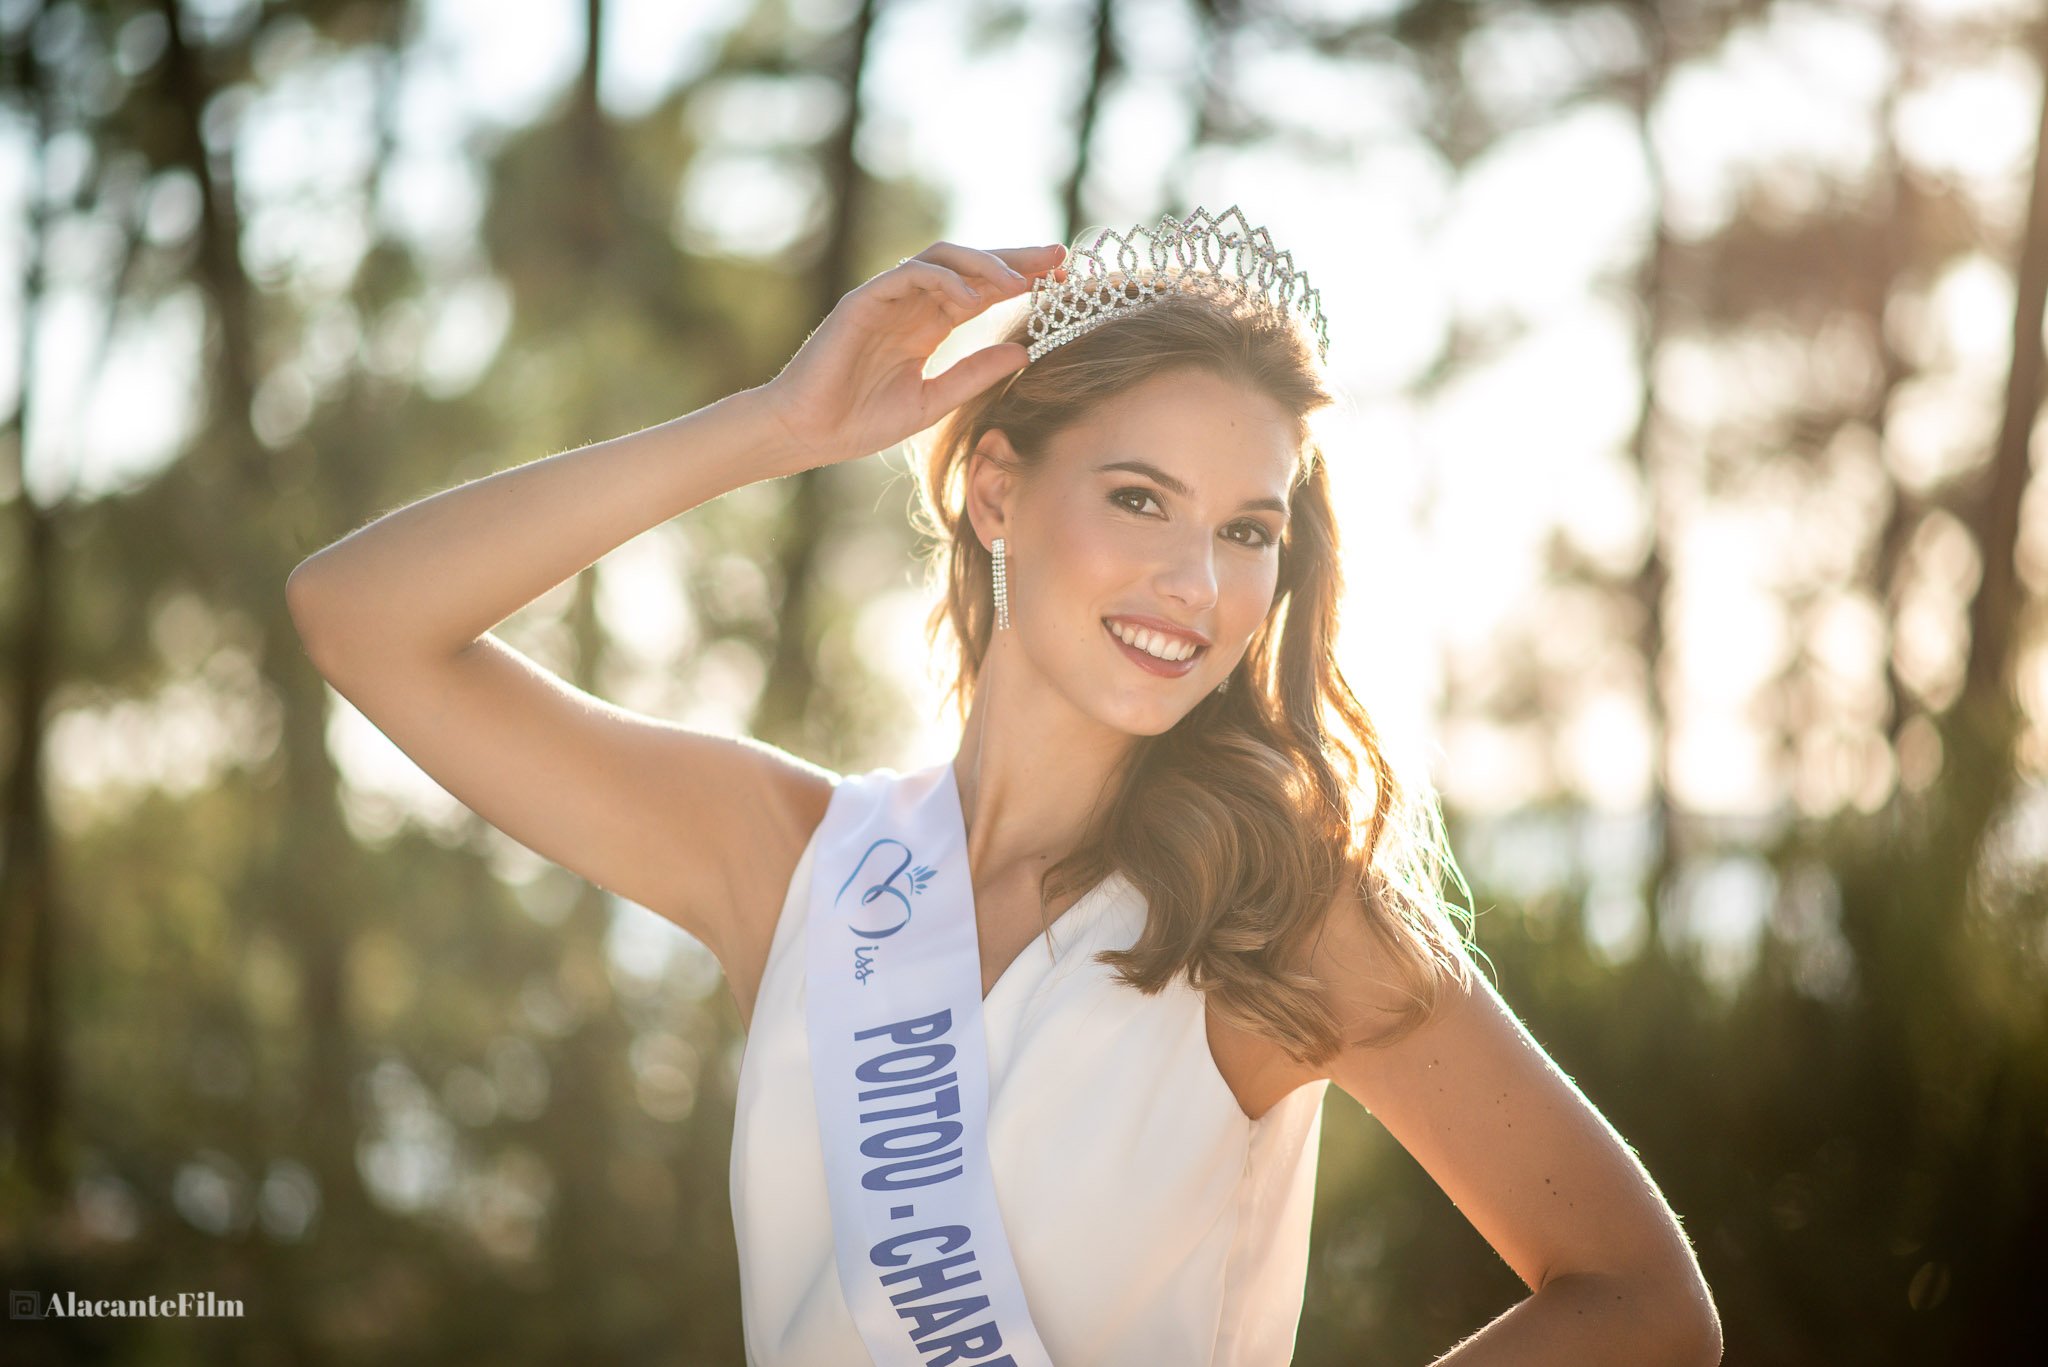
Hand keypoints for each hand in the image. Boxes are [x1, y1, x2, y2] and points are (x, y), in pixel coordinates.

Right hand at [758, 241, 1068, 472]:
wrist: (806, 433)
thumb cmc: (860, 422)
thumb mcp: (933, 401)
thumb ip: (974, 374)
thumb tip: (1025, 352)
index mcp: (926, 329)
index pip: (981, 292)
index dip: (1020, 282)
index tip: (1062, 280)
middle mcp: (910, 306)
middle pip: (968, 265)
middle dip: (1014, 258)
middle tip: (1057, 257)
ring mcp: (886, 298)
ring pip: (941, 258)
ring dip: (984, 264)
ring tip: (1019, 284)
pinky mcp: (863, 300)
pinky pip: (909, 274)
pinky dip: (943, 280)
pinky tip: (972, 300)